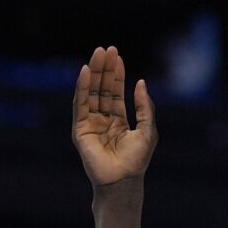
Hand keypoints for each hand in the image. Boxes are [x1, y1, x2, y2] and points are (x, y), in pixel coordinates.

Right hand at [73, 45, 155, 189]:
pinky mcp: (80, 130)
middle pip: (101, 88)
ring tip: (97, 54)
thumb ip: (145, 106)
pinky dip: (81, 88)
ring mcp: (90, 124)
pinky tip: (85, 72)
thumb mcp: (147, 128)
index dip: (116, 74)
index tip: (117, 55)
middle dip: (104, 69)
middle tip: (106, 49)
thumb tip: (141, 82)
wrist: (123, 179)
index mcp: (117, 120)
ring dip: (93, 73)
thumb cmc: (137, 159)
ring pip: (90, 93)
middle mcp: (102, 120)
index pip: (115, 92)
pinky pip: (80, 105)